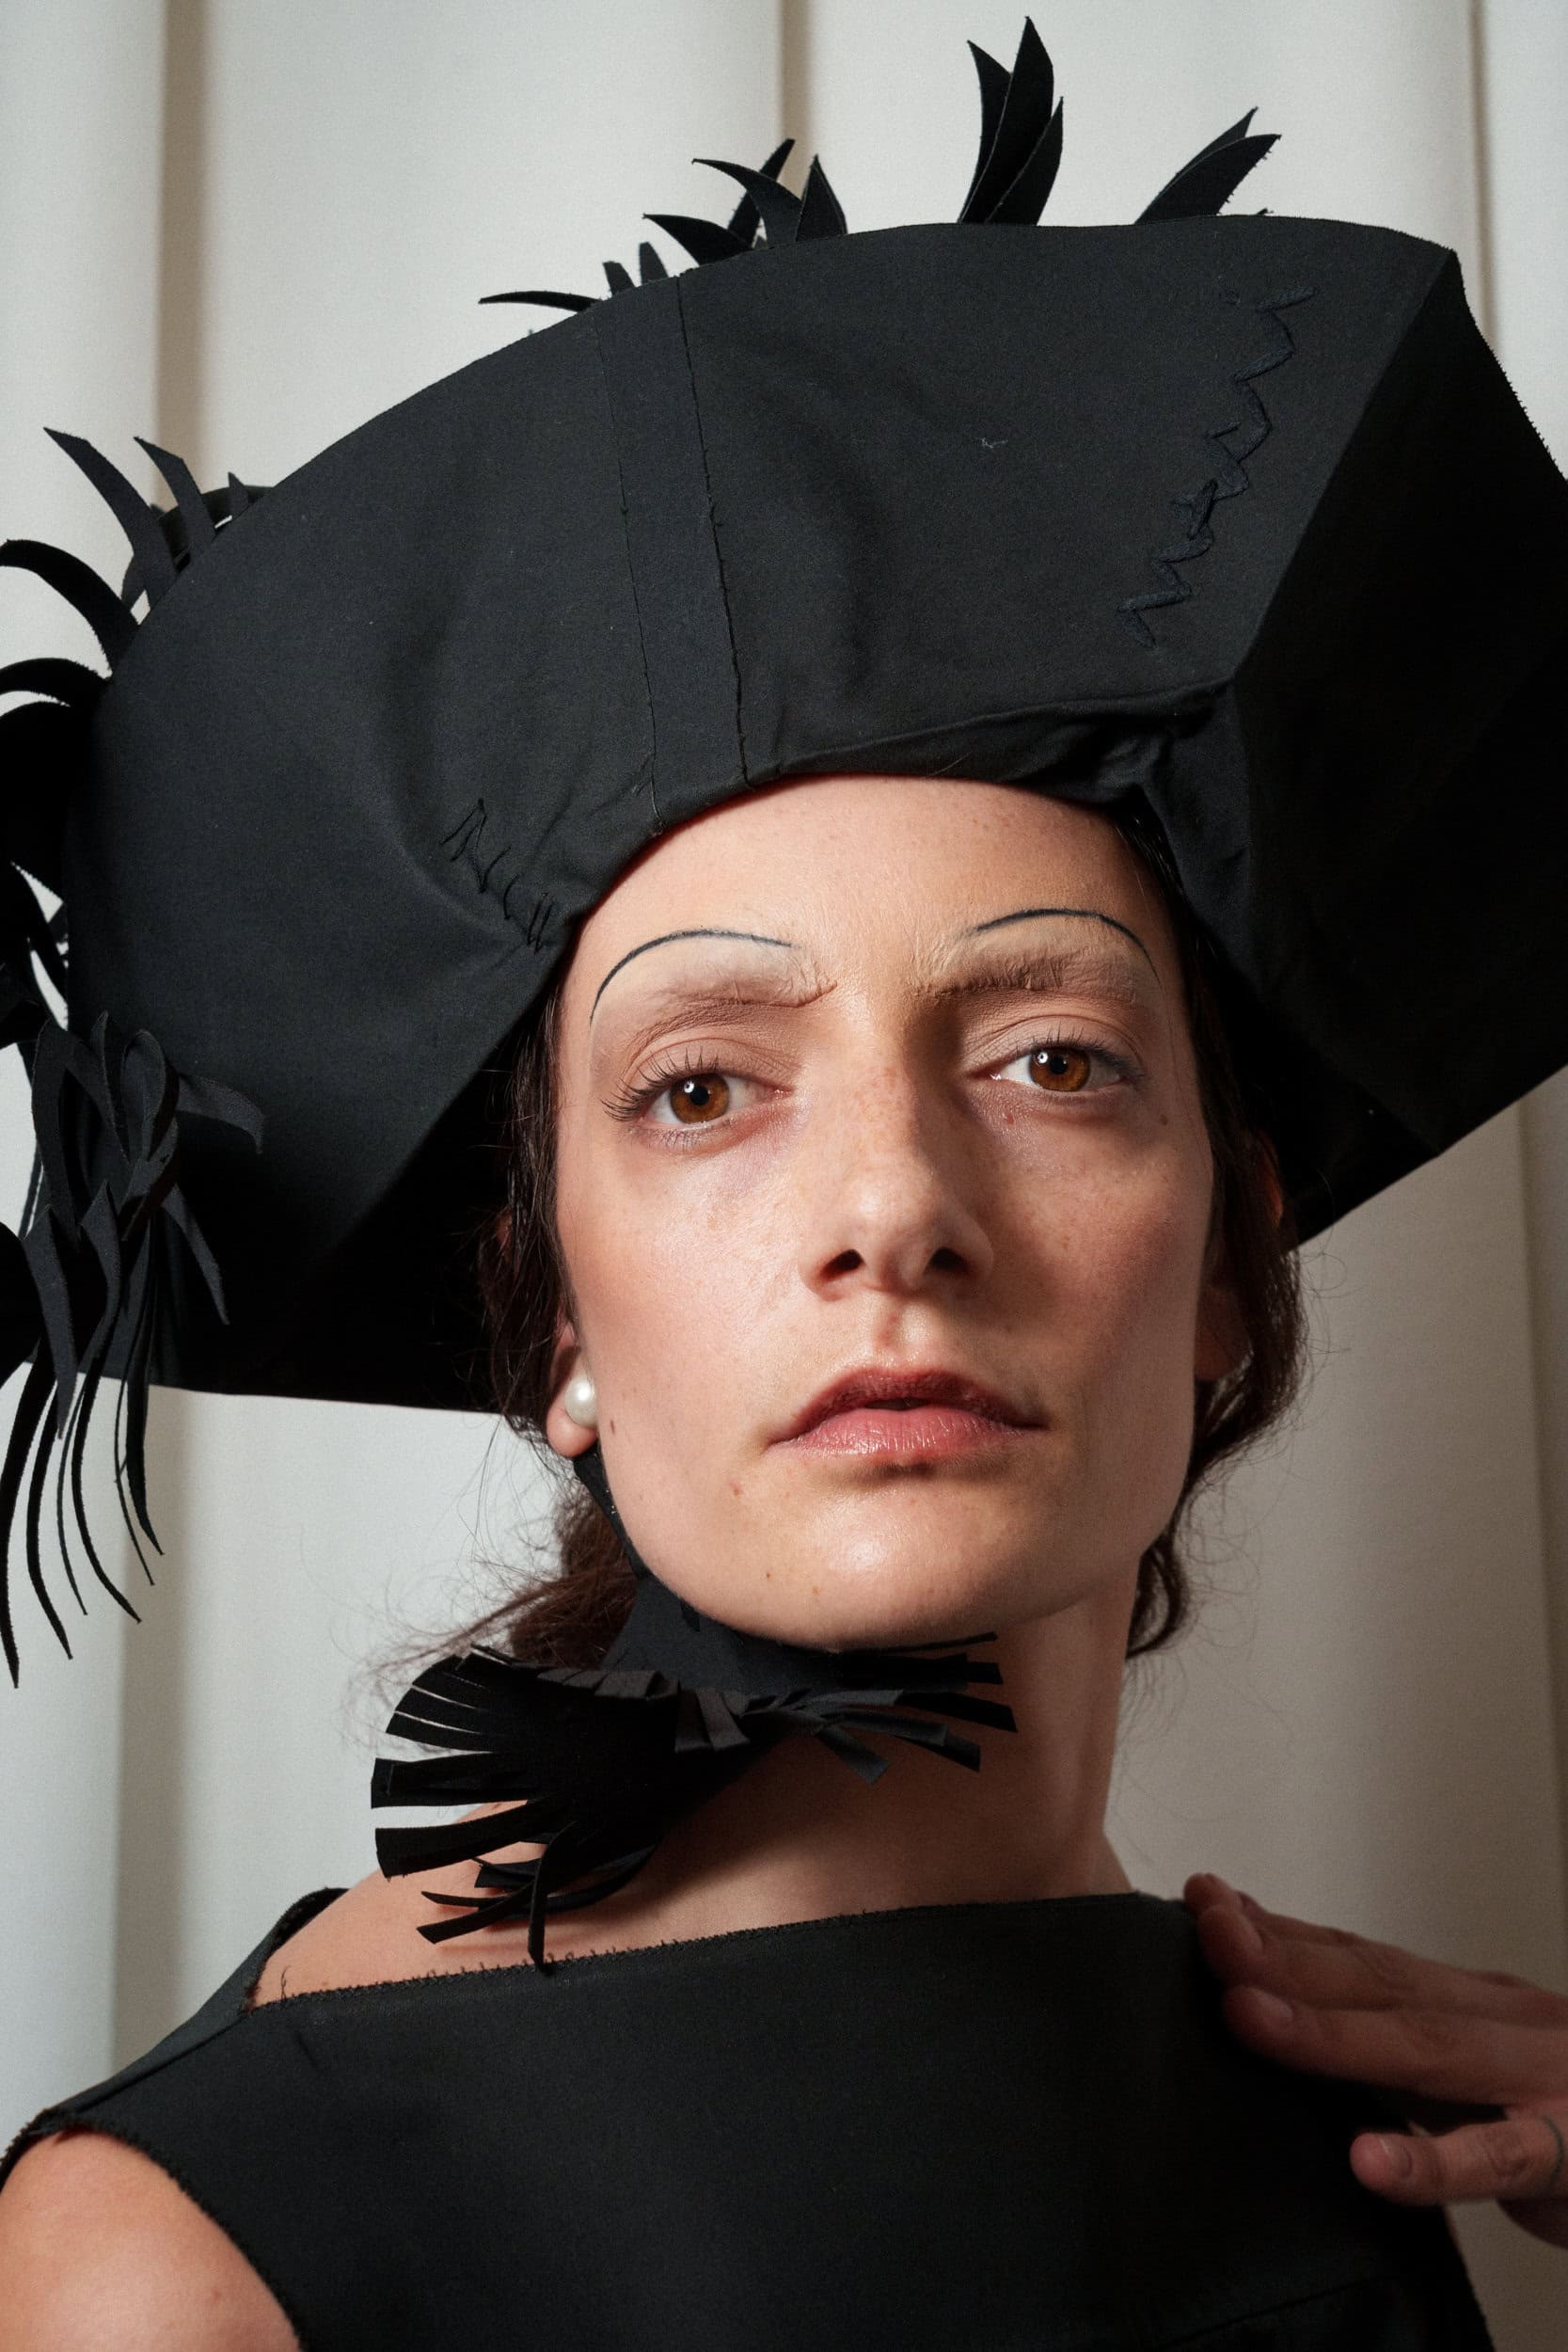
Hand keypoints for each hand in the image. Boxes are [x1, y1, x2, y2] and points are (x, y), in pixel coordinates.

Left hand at [1184, 1873, 1567, 2249]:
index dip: (1280, 1924)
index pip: (1361, 1951)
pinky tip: (1372, 2162)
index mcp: (1472, 1999)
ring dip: (1330, 2032)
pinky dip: (1433, 2160)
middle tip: (1205, 1931)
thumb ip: (1397, 2043)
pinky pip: (1503, 2158)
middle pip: (1379, 1980)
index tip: (1202, 1898)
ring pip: (1426, 2048)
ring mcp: (1542, 2079)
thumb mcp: (1483, 2066)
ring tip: (1249, 2016)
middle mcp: (1501, 2019)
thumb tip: (1278, 2008)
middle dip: (1282, 1954)